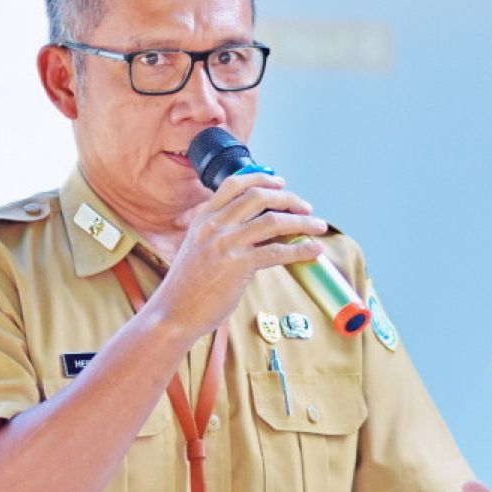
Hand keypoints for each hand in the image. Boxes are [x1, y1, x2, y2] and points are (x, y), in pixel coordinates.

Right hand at [151, 172, 327, 337]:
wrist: (174, 312)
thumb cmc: (188, 285)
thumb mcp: (198, 247)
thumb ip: (221, 233)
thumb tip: (259, 228)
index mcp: (204, 218)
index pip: (234, 184)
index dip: (261, 179)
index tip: (281, 183)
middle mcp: (214, 226)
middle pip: (259, 197)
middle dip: (288, 199)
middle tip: (306, 208)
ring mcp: (225, 244)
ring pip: (273, 221)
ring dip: (302, 222)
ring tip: (318, 226)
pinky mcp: (237, 266)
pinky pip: (277, 252)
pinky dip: (300, 249)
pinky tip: (314, 251)